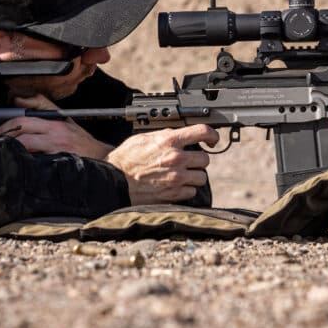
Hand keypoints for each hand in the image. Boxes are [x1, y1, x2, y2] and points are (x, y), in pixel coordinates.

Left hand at [0, 94, 114, 159]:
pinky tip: (16, 165)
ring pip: (26, 145)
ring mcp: (57, 148)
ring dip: (11, 148)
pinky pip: (36, 162)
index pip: (24, 119)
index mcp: (55, 122)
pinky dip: (24, 162)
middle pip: (22, 129)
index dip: (6, 125)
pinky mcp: (59, 162)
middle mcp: (56, 134)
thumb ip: (42, 107)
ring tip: (0, 152)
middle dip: (3, 135)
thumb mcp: (65, 119)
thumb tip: (18, 100)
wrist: (105, 159)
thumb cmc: (82, 143)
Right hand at [105, 125, 219, 204]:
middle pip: (205, 159)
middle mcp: (175, 159)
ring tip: (183, 174)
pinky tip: (177, 185)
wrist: (115, 180)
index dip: (212, 135)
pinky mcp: (173, 194)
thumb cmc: (127, 158)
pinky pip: (192, 192)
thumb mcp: (145, 138)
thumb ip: (166, 135)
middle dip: (198, 160)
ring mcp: (176, 178)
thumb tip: (181, 134)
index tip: (212, 139)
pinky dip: (187, 189)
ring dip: (194, 176)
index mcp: (169, 141)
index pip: (202, 132)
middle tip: (190, 161)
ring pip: (201, 177)